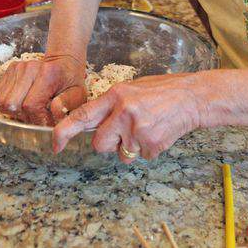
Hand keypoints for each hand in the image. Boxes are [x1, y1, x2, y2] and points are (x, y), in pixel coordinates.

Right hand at [0, 54, 86, 125]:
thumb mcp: (77, 95)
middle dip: (24, 117)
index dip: (36, 120)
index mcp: (48, 73)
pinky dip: (8, 104)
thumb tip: (56, 121)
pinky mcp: (8, 70)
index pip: (31, 105)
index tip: (44, 123)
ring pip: (3, 102)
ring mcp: (17, 67)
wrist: (63, 64)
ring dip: (15, 111)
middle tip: (36, 116)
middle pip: (13, 105)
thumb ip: (67, 108)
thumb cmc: (69, 81)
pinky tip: (21, 101)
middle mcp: (29, 67)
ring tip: (29, 109)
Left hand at [53, 73, 202, 161]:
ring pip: (121, 154)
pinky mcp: (150, 145)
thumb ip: (112, 105)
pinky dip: (148, 149)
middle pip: (99, 144)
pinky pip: (140, 157)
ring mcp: (137, 130)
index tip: (55, 144)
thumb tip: (93, 122)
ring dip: (131, 147)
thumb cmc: (162, 91)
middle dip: (109, 143)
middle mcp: (123, 112)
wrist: (191, 97)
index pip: (83, 116)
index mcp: (116, 95)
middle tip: (125, 131)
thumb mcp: (132, 89)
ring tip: (147, 127)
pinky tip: (158, 132)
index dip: (64, 131)